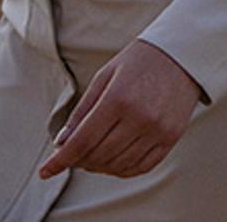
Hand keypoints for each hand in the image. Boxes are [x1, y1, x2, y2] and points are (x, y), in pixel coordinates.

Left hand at [39, 39, 202, 179]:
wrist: (181, 56)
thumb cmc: (138, 62)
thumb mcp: (104, 77)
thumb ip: (82, 111)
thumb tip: (61, 142)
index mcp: (117, 98)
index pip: (82, 140)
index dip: (61, 160)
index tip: (45, 171)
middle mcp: (139, 117)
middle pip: (99, 155)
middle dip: (79, 161)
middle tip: (71, 156)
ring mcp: (157, 130)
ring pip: (119, 165)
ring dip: (99, 167)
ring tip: (91, 158)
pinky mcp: (171, 138)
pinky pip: (142, 166)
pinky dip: (122, 170)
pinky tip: (113, 162)